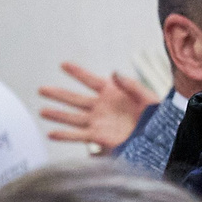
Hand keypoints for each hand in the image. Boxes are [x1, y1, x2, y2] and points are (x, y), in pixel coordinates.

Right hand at [38, 64, 158, 151]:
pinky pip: (79, 136)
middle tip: (42, 90)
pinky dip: (65, 135)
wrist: (159, 136)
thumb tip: (114, 73)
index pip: (90, 80)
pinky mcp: (99, 136)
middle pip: (75, 99)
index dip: (77, 73)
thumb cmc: (155, 114)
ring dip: (58, 115)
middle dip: (58, 94)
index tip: (63, 65)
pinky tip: (52, 133)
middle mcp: (100, 106)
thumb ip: (130, 84)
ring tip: (42, 111)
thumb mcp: (145, 96)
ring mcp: (98, 122)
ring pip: (73, 117)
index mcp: (111, 92)